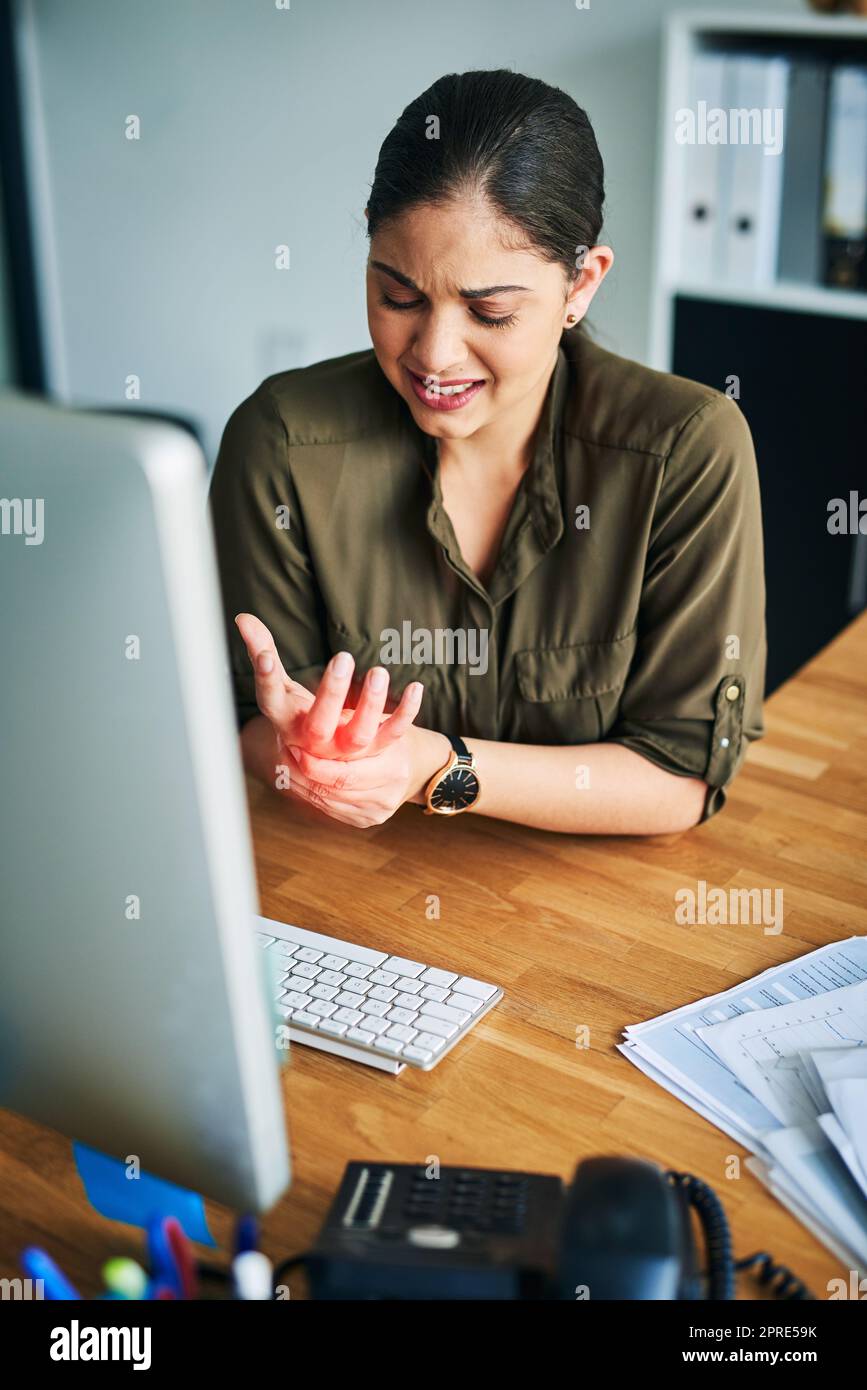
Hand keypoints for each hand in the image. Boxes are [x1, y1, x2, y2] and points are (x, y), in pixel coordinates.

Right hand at [234, 613, 426, 823]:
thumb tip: (242, 618)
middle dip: (331, 692)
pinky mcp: (373, 751)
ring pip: (359, 735)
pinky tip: (416, 687)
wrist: (321, 765)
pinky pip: (392, 734)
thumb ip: (263, 651)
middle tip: (342, 657)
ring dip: (370, 704)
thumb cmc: (299, 714)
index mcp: (287, 721)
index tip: (265, 657)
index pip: (271, 700)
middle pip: (320, 724)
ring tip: (377, 671)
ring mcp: (345, 750)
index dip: (266, 680)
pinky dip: (406, 712)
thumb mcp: (282, 686)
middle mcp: (315, 742)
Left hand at [288, 724, 451, 827]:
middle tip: (283, 753)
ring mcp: (376, 813)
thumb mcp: (380, 721)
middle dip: (302, 773)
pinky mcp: (366, 821)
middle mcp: (386, 796)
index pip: (344, 774)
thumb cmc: (396, 735)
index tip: (293, 745)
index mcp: (393, 769)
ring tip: (284, 762)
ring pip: (327, 802)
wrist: (421, 766)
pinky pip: (331, 809)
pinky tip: (297, 778)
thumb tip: (312, 718)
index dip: (314, 763)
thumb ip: (352, 723)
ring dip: (301, 783)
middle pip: (333, 789)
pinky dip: (310, 794)